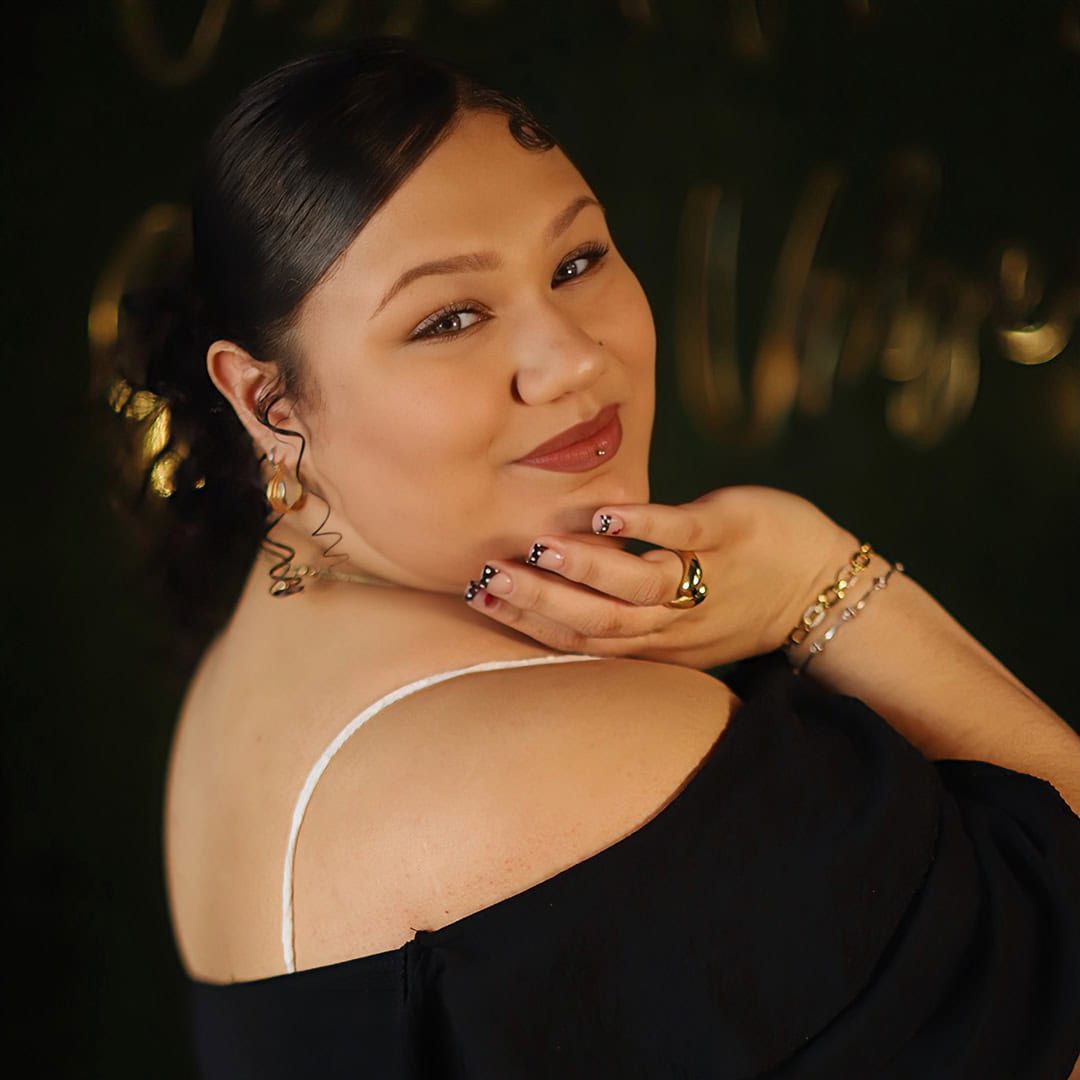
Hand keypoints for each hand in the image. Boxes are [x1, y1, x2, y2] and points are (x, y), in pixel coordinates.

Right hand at [464, 485, 858, 670]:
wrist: (819, 589)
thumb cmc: (734, 601)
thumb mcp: (674, 628)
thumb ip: (620, 615)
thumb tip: (556, 591)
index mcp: (652, 646)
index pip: (579, 639)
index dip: (526, 621)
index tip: (478, 595)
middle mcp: (672, 624)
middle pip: (598, 622)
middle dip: (539, 601)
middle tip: (488, 575)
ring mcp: (702, 581)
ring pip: (637, 589)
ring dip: (585, 571)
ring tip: (538, 550)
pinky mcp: (729, 538)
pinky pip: (684, 536)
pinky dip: (646, 528)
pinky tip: (606, 514)